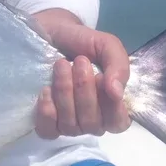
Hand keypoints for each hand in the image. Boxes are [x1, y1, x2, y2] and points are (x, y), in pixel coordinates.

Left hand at [32, 11, 131, 138]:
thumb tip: (116, 92)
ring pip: (70, 125)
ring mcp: (69, 124)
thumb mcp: (108, 47)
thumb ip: (119, 67)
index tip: (101, 78)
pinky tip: (46, 90)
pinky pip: (48, 131)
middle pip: (92, 124)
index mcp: (112, 106)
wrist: (53, 34)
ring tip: (61, 65)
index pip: (118, 124)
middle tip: (79, 61)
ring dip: (65, 92)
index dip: (111, 107)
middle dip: (84, 90)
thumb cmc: (84, 44)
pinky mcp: (46, 123)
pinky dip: (47, 112)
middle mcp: (92, 121)